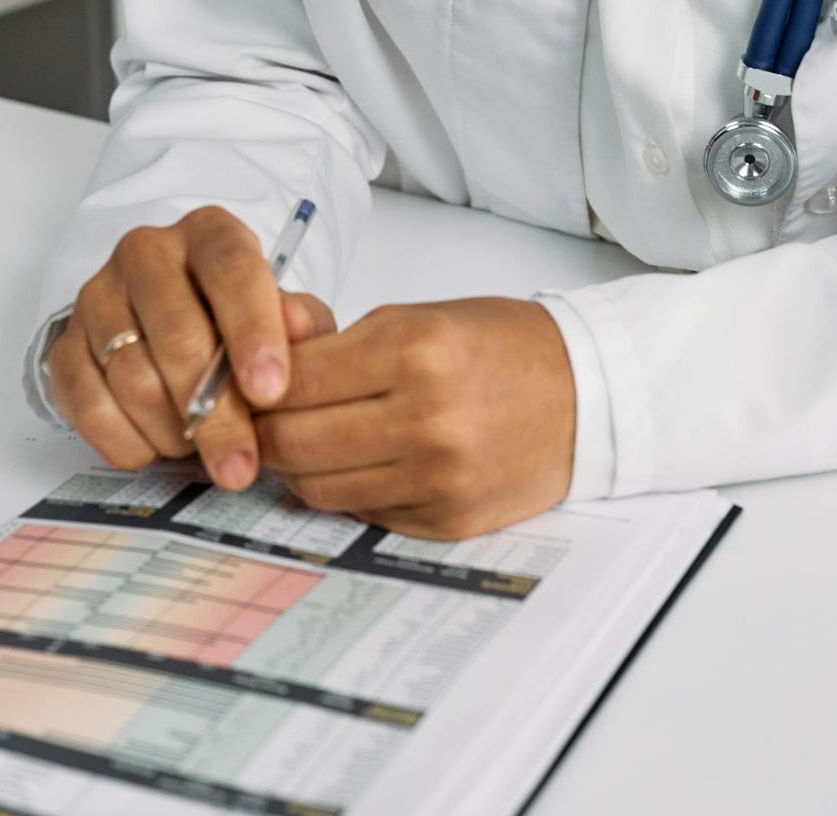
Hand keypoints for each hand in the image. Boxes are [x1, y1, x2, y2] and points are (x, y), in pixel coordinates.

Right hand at [47, 206, 335, 492]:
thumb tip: (299, 327)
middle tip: (240, 466)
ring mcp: (99, 296)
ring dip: (172, 431)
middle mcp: (147, 252)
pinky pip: (86, 404)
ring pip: (132, 377)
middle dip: (215, 413)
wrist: (175, 329)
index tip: (271, 392)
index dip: (252, 331)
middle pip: (178, 335)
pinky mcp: (65, 343)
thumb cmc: (239, 324)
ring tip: (199, 448)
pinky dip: (126, 440)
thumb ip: (302, 325)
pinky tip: (155, 447)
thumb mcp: (286, 318)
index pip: (231, 269)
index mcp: (208, 233)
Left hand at [255, 298, 575, 539]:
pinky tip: (361, 462)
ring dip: (300, 466)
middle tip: (268, 417)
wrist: (584, 394)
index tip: (253, 379)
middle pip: (293, 442)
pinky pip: (362, 513)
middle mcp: (425, 418)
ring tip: (312, 438)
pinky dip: (348, 490)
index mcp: (414, 350)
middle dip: (267, 430)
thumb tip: (264, 344)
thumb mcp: (416, 316)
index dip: (258, 382)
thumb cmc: (497, 345)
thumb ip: (336, 338)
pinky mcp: (447, 521)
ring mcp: (437, 477)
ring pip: (318, 487)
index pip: (293, 380)